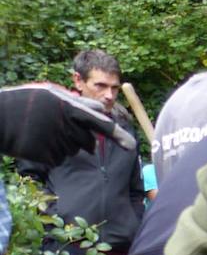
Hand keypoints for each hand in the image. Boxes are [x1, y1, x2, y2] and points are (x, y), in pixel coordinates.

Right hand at [0, 83, 129, 163]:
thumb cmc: (25, 104)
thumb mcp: (51, 95)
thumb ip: (78, 104)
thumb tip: (103, 111)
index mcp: (68, 106)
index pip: (100, 123)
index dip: (117, 135)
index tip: (132, 146)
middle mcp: (66, 124)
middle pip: (89, 142)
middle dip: (80, 139)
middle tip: (57, 129)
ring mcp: (57, 140)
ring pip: (75, 150)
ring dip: (64, 144)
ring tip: (42, 131)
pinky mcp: (48, 155)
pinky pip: (60, 159)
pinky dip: (52, 153)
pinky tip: (36, 142)